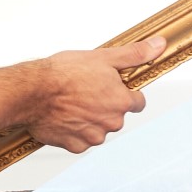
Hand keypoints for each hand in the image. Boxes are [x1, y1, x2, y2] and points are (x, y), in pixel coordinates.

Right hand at [27, 36, 165, 152]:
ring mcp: (92, 137)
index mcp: (121, 102)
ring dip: (90, 119)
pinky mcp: (74, 146)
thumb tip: (159, 45)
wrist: (32, 91)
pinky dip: (73, 130)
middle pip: (116, 116)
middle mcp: (111, 123)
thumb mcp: (103, 57)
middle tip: (86, 90)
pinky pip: (80, 140)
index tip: (110, 86)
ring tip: (72, 102)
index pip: (137, 102)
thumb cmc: (63, 73)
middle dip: (105, 105)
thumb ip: (135, 54)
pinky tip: (63, 116)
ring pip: (98, 128)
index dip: (124, 92)